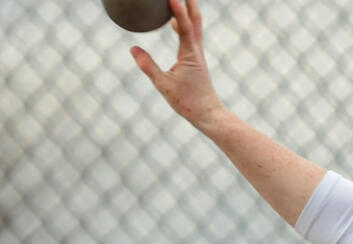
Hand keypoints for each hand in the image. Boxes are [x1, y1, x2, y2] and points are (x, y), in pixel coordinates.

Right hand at [130, 0, 225, 131]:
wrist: (209, 114)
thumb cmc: (188, 102)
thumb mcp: (164, 85)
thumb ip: (148, 66)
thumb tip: (133, 49)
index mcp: (190, 55)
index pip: (185, 26)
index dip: (178, 9)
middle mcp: (196, 51)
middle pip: (195, 20)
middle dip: (189, 3)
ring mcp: (198, 55)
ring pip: (195, 27)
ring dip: (187, 11)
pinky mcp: (196, 60)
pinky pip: (191, 37)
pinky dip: (184, 25)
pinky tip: (174, 23)